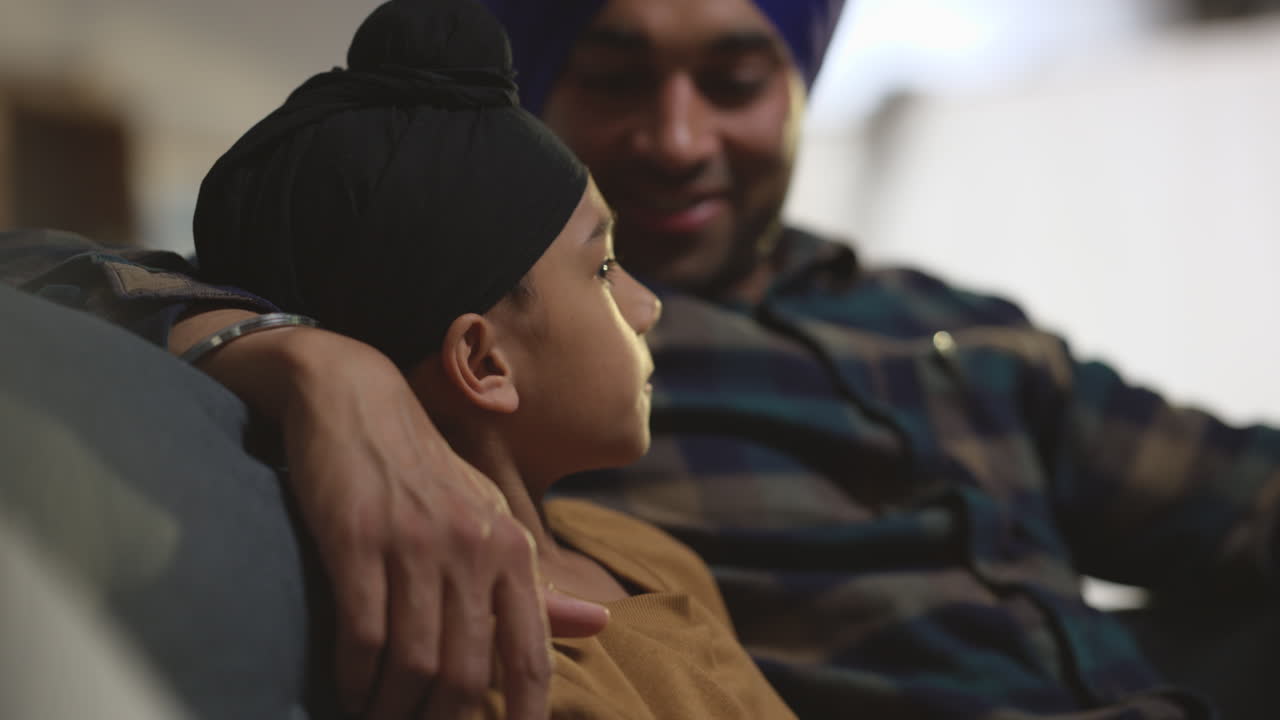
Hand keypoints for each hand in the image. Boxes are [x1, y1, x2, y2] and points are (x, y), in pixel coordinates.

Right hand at [170, 311, 609, 718]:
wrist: (356, 401)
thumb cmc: (426, 473)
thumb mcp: (489, 520)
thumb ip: (536, 584)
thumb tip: (601, 625)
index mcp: (511, 548)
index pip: (530, 654)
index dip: (524, 715)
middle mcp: (473, 547)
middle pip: (466, 673)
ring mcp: (415, 543)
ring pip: (414, 663)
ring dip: (391, 709)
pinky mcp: (358, 539)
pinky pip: (362, 635)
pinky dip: (354, 677)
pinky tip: (349, 690)